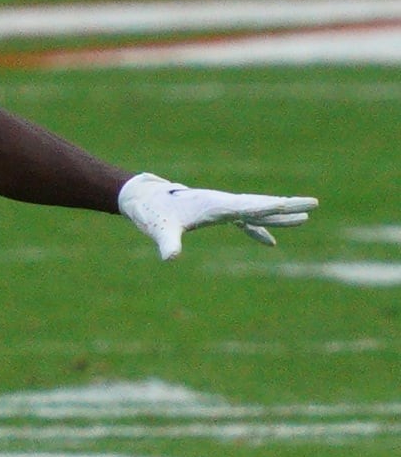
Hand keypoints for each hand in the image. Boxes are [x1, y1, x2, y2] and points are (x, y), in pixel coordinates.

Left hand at [117, 172, 316, 260]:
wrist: (142, 198)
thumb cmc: (151, 213)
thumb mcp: (159, 229)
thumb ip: (167, 243)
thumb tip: (170, 258)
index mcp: (215, 205)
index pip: (248, 206)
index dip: (269, 206)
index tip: (289, 204)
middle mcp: (222, 203)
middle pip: (260, 204)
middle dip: (287, 206)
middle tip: (314, 204)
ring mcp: (221, 208)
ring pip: (256, 211)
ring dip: (279, 215)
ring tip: (306, 219)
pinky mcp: (215, 213)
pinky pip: (244, 222)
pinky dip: (258, 231)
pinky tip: (271, 244)